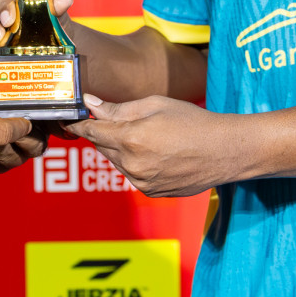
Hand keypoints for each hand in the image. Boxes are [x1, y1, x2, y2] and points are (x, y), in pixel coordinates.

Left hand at [63, 95, 254, 197]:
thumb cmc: (193, 122)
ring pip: (116, 162)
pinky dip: (134, 163)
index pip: (91, 132)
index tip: (69, 119)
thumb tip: (90, 104)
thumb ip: (118, 108)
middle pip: (102, 147)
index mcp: (131, 139)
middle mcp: (132, 165)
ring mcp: (142, 182)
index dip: (78, 125)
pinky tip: (156, 152)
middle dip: (104, 133)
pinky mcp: (151, 192)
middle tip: (113, 120)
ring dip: (120, 149)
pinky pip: (132, 175)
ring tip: (145, 136)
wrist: (226, 151)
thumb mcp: (154, 105)